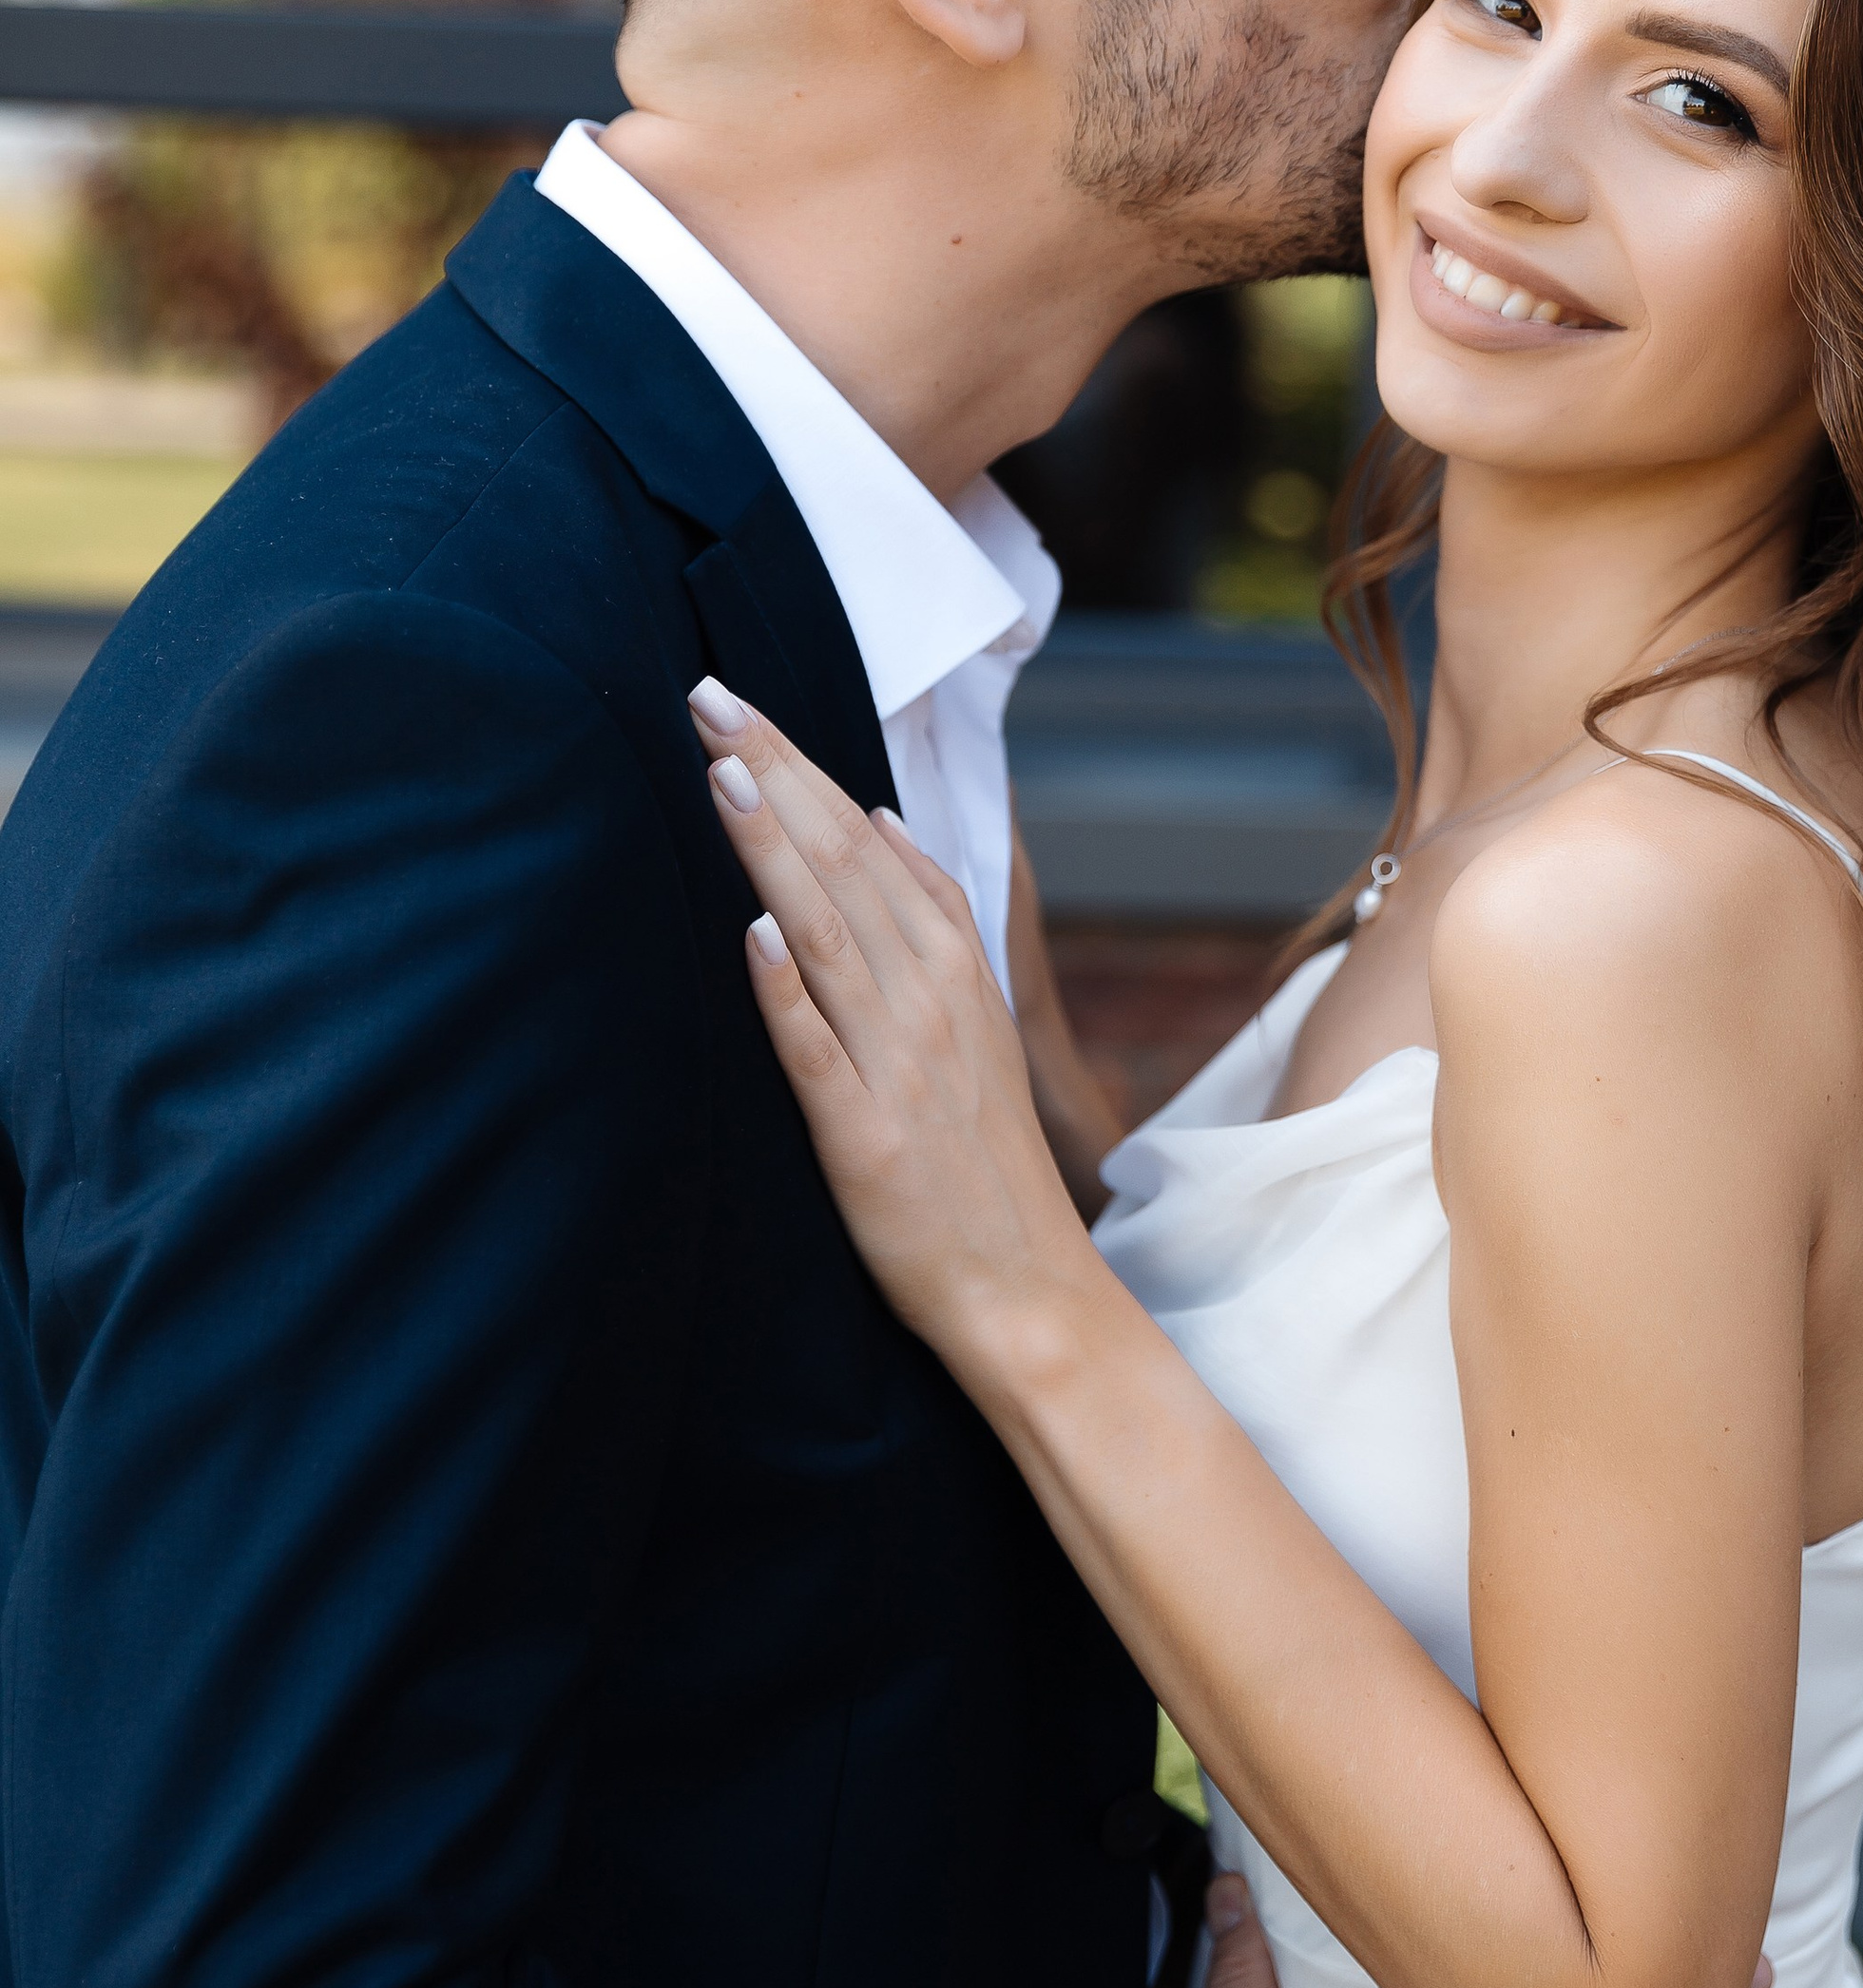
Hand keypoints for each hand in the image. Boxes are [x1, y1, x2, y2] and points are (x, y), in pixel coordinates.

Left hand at [686, 682, 1104, 1368]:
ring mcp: (898, 1066)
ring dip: (774, 850)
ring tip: (721, 774)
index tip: (739, 704)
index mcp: (955, 969)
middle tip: (706, 696)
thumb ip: (929, 922)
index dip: (802, 768)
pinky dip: (787, 991)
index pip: (869, 841)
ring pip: (828, 935)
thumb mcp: (974, 1021)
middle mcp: (931, 1002)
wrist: (1030, 1291)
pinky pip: (818, 1053)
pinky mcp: (866, 1138)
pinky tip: (753, 933)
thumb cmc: (984, 1164)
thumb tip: (881, 820)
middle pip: (844, 865)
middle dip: (775, 774)